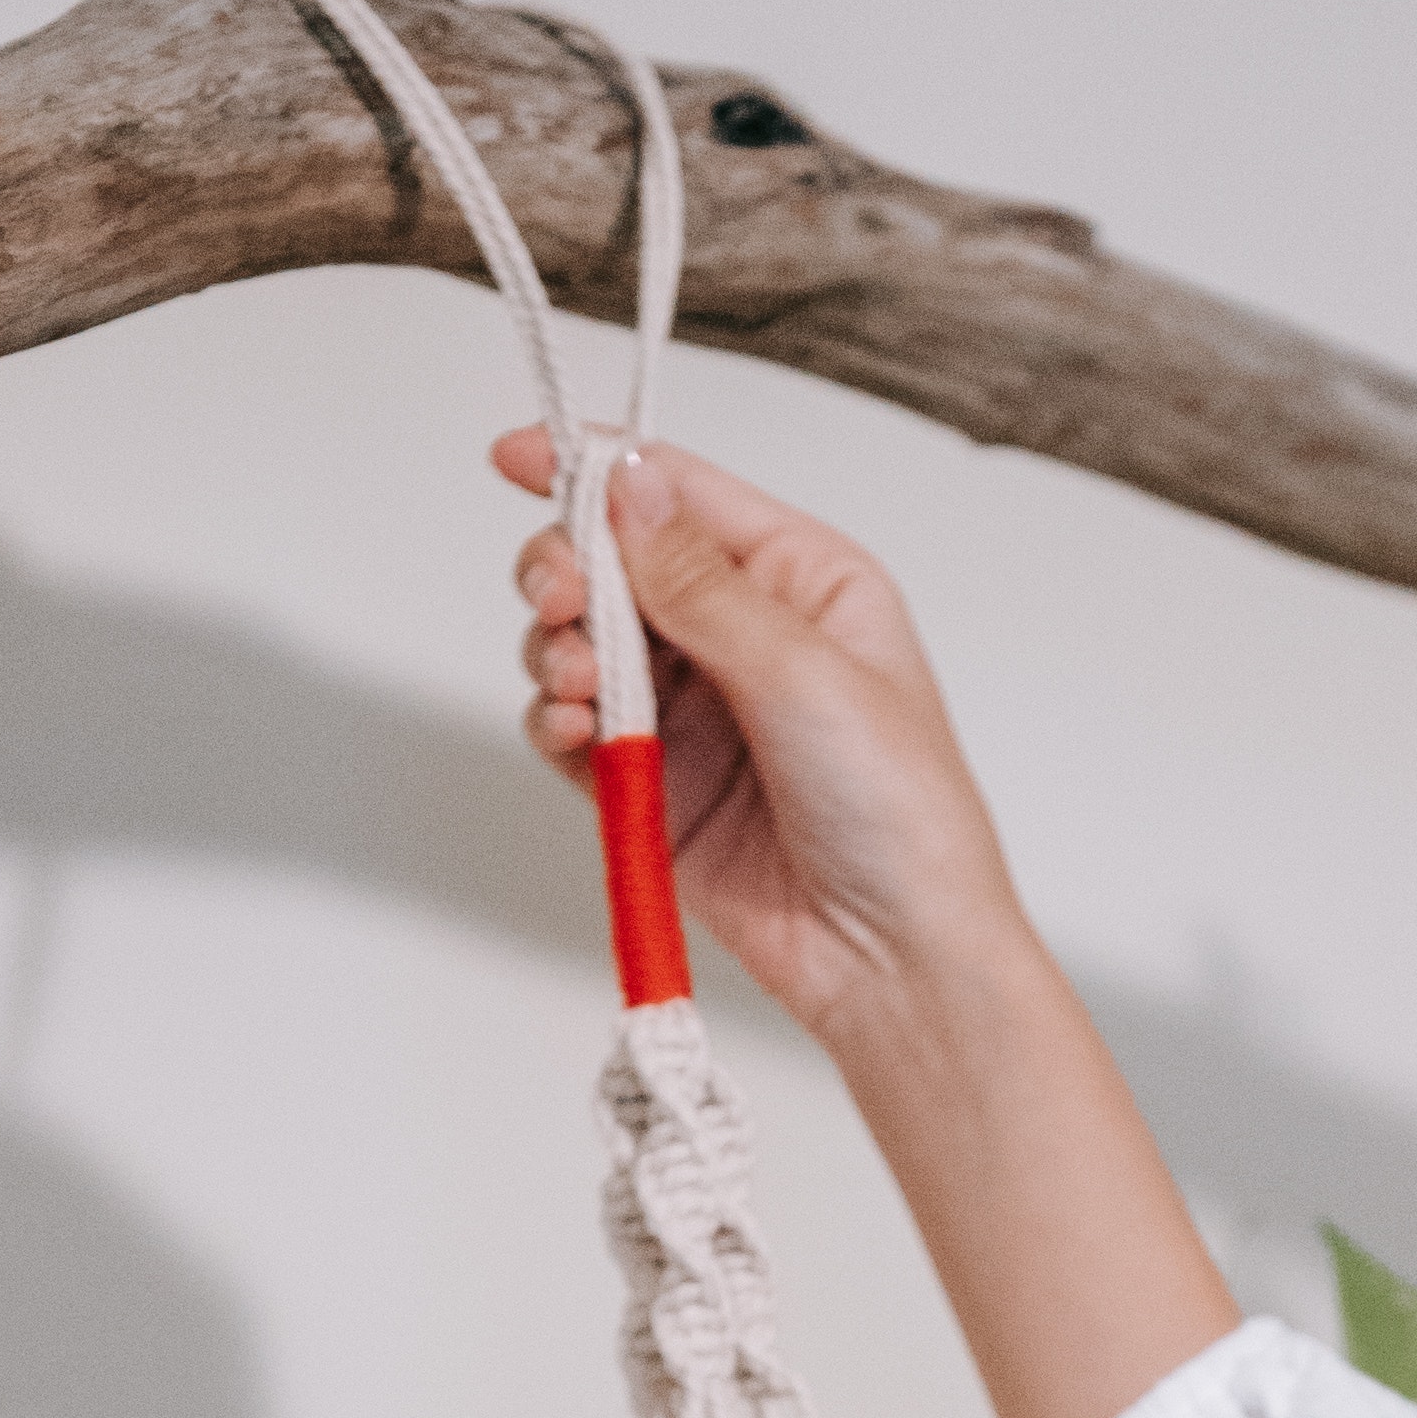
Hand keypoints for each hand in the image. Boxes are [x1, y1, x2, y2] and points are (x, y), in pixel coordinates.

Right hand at [497, 432, 1234, 1417]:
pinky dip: (556, 724)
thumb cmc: (901, 816)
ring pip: (582, 643)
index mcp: (802, 579)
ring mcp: (694, 713)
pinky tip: (573, 735)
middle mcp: (742, 635)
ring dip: (557, 651)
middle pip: (612, 563)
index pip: (678, 495)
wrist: (896, 961)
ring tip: (579, 690)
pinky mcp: (654, 787)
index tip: (515, 457)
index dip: (593, 470)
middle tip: (561, 604)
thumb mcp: (806, 671)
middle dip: (567, 572)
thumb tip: (626, 487)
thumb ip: (700, 580)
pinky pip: (574, 732)